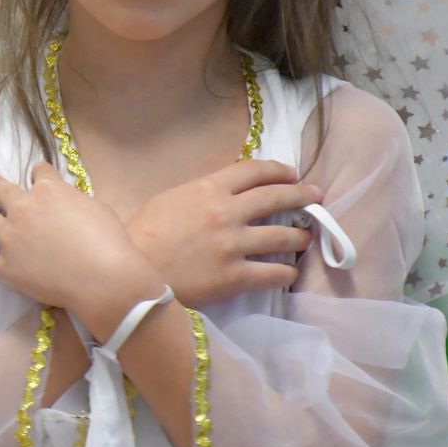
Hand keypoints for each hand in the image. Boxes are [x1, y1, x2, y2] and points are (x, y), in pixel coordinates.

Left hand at [0, 164, 162, 326]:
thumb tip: (67, 207)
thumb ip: (73, 201)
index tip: (37, 175)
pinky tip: (4, 264)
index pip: (38, 172)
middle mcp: (23, 208)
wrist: (102, 278)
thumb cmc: (108, 242)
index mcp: (48, 190)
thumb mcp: (95, 207)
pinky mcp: (4, 265)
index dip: (39, 174)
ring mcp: (10, 237)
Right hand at [123, 159, 320, 307]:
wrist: (131, 271)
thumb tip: (222, 194)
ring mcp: (233, 245)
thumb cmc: (142, 234)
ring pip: (282, 236)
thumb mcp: (169, 200)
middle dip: (302, 195)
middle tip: (316, 196)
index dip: (278, 170)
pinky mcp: (235, 277)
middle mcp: (226, 213)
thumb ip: (200, 194)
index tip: (291, 174)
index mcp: (208, 189)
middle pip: (276, 198)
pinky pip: (273, 273)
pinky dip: (286, 272)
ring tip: (305, 238)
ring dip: (299, 237)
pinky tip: (289, 272)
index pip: (254, 171)